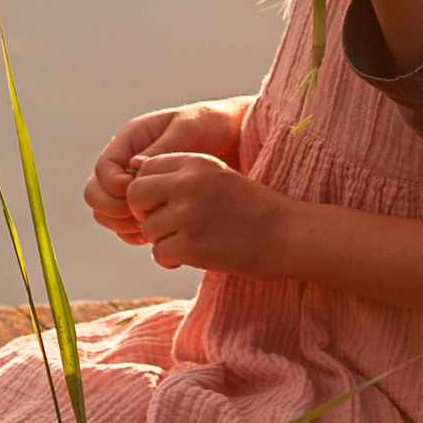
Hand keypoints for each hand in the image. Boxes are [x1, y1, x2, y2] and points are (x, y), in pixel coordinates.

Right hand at [85, 99, 248, 245]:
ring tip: (152, 225)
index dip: (113, 186)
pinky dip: (135, 235)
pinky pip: (126, 228)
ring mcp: (134, 187)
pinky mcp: (147, 206)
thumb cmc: (213, 125)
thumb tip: (133, 167)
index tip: (136, 192)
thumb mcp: (190, 129)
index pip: (103, 169)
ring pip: (107, 215)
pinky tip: (159, 234)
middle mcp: (125, 165)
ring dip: (123, 225)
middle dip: (113, 210)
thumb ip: (163, 148)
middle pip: (96, 195)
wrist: (235, 139)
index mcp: (131, 140)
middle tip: (142, 215)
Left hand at [126, 145, 292, 276]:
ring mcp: (187, 214)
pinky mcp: (190, 245)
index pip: (146, 169)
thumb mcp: (219, 177)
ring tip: (191, 242)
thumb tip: (136, 181)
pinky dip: (172, 259)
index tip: (166, 204)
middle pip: (135, 196)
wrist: (287, 234)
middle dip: (145, 214)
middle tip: (167, 225)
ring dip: (163, 240)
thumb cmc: (253, 209)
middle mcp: (187, 183)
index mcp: (196, 162)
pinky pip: (158, 254)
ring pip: (147, 229)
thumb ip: (183, 176)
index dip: (151, 190)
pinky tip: (195, 256)